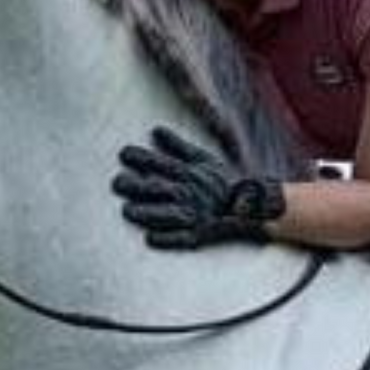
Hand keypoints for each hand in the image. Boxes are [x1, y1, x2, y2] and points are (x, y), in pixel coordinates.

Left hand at [111, 126, 284, 248]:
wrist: (252, 205)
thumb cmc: (223, 181)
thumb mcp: (202, 159)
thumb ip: (177, 146)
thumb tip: (155, 131)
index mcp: (188, 173)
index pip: (161, 163)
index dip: (140, 158)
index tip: (123, 154)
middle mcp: (189, 193)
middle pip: (159, 188)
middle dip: (136, 186)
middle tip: (117, 184)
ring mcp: (194, 214)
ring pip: (167, 213)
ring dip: (147, 213)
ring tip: (127, 212)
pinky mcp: (200, 235)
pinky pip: (182, 238)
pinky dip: (168, 239)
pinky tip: (151, 239)